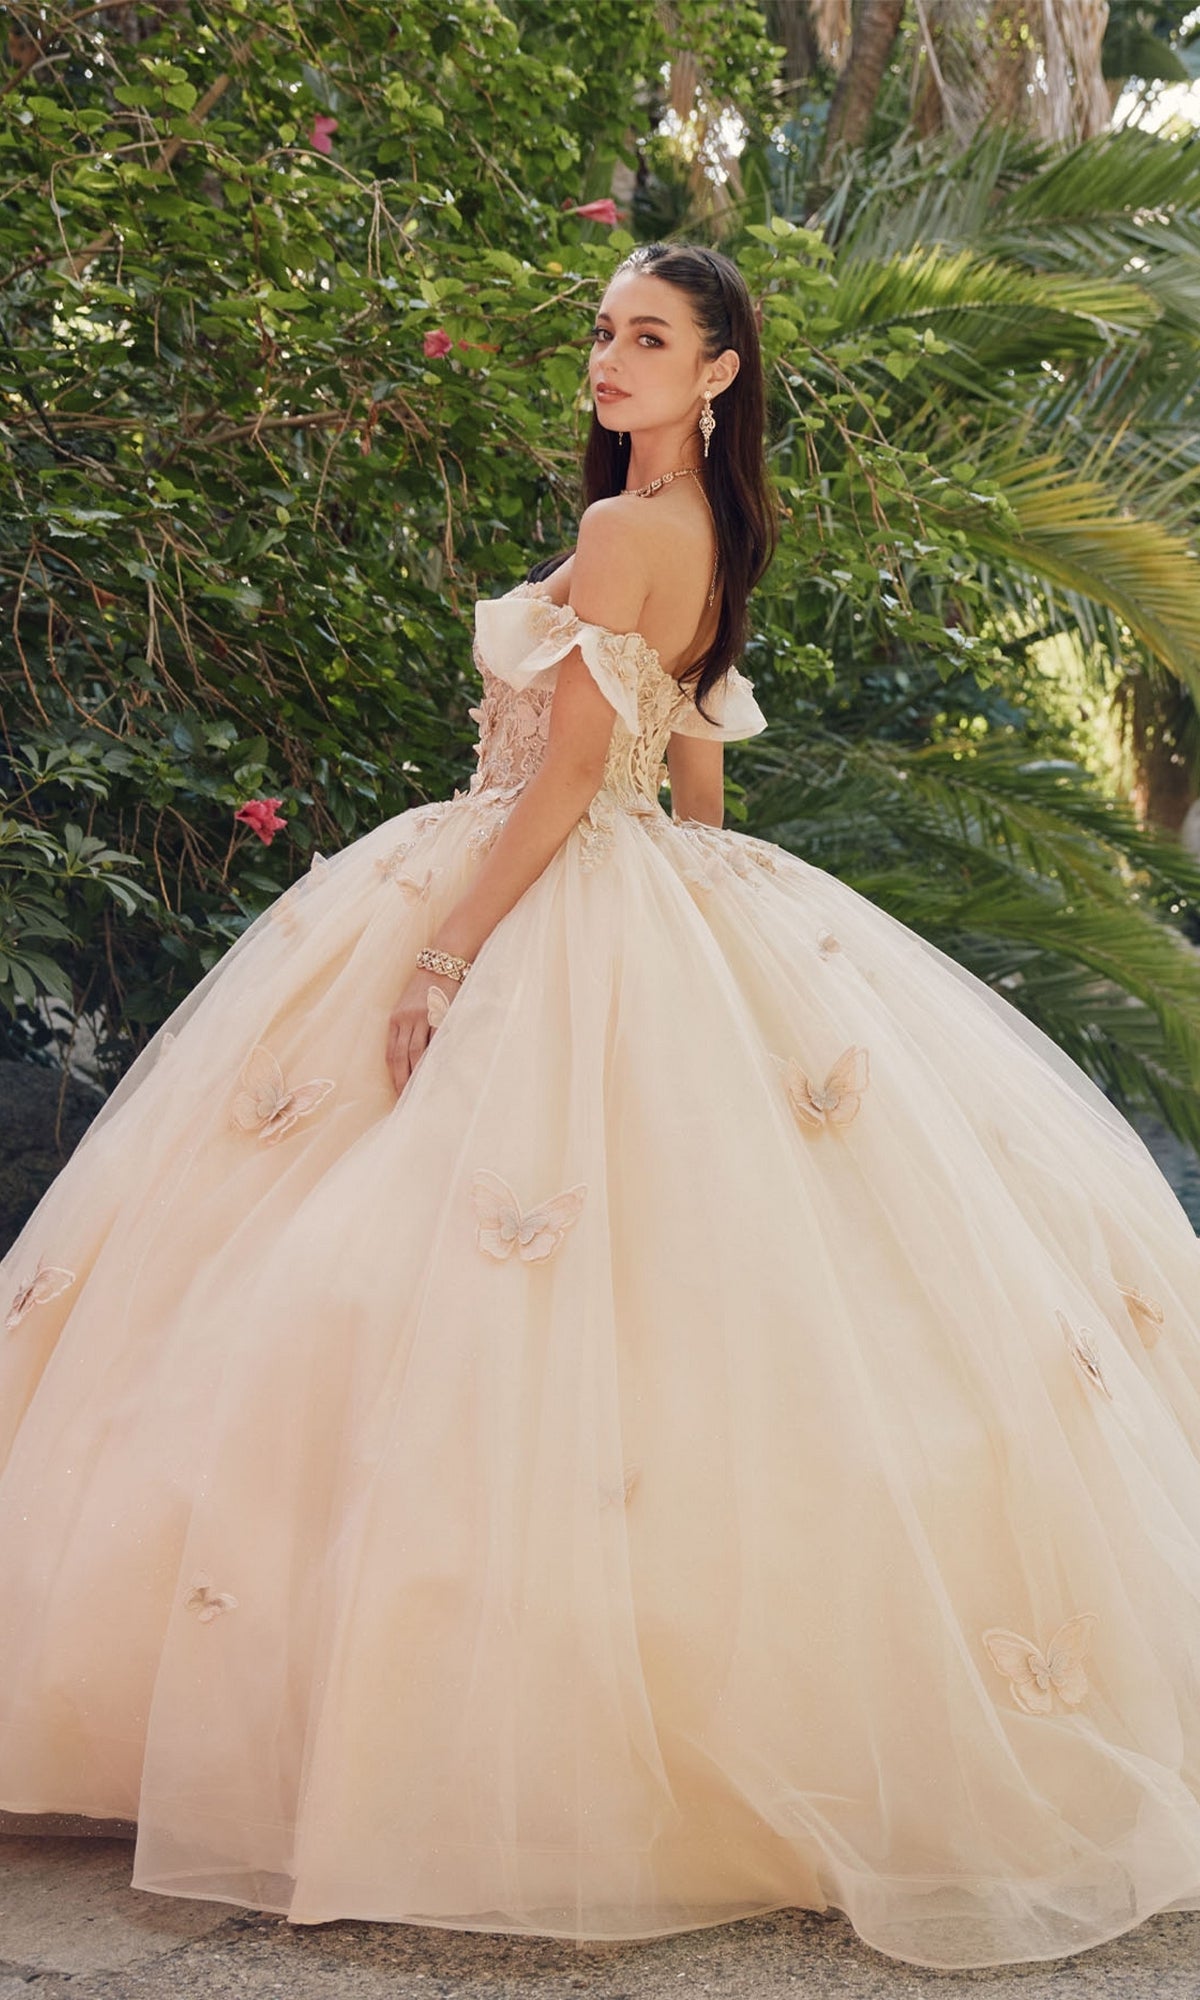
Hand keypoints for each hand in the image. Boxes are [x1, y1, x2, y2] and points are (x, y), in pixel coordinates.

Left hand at [386, 967, 460, 1097]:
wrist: (442, 963)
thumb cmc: (427, 988)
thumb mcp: (409, 1007)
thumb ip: (407, 1028)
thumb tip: (411, 1058)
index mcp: (395, 1019)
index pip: (391, 1054)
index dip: (394, 1075)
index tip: (398, 1093)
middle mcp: (406, 1018)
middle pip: (401, 1056)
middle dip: (403, 1080)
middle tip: (408, 1099)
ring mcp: (423, 1016)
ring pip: (417, 1051)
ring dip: (418, 1073)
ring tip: (422, 1091)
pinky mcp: (440, 1013)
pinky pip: (436, 1040)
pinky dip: (436, 1056)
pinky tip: (438, 1070)